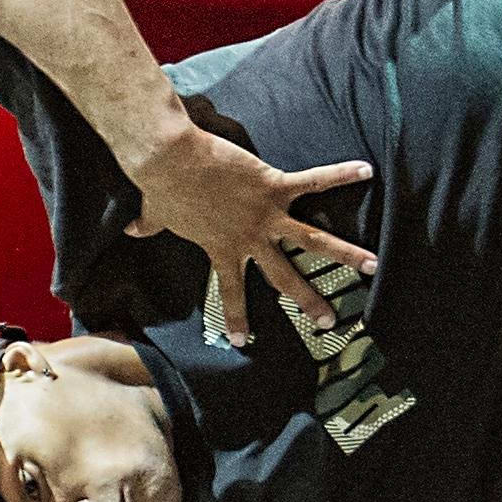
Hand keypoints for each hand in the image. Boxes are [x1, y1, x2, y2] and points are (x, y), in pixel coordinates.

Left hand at [121, 121, 375, 347]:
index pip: (231, 291)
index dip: (237, 317)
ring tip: (372, 266)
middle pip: (284, 278)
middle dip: (308, 301)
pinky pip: (313, 182)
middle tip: (329, 322)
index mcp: (221, 248)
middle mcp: (249, 239)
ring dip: (345, 254)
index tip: (242, 340)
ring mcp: (265, 215)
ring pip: (312, 241)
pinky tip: (364, 171)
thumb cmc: (162, 187)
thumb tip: (129, 229)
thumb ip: (148, 226)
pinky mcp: (274, 185)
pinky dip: (339, 174)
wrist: (170, 161)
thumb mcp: (154, 215)